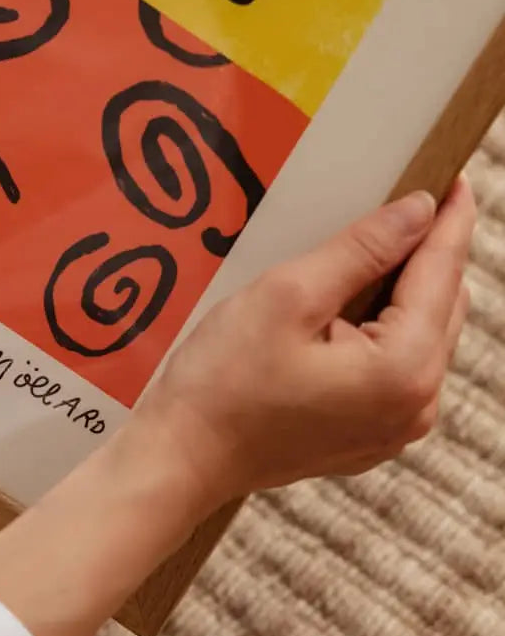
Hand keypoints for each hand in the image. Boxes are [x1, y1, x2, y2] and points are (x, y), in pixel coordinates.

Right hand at [132, 177, 475, 509]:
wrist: (181, 459)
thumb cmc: (222, 382)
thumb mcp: (288, 296)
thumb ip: (362, 249)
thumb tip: (418, 211)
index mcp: (403, 368)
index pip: (442, 272)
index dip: (449, 218)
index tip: (453, 176)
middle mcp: (416, 405)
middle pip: (444, 306)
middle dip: (429, 255)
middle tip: (407, 206)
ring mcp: (395, 429)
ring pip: (425, 339)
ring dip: (407, 294)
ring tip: (373, 254)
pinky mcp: (370, 438)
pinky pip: (399, 371)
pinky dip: (388, 333)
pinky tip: (351, 311)